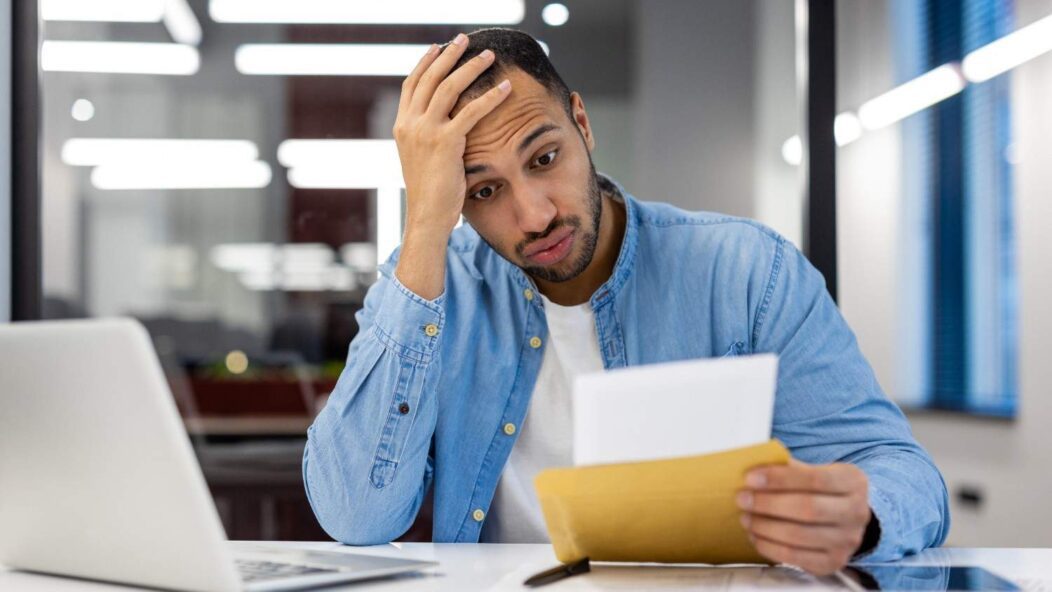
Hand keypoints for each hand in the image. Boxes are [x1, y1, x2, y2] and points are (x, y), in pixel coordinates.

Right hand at [393, 33, 511, 236]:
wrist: (426, 217)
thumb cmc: (430, 194)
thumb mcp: (421, 159)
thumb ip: (427, 137)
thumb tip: (443, 125)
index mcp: (402, 126)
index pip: (412, 84)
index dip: (425, 63)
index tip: (438, 48)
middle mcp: (409, 124)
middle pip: (429, 77)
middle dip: (448, 55)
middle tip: (464, 39)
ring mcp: (425, 131)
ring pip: (449, 87)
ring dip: (471, 67)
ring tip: (488, 56)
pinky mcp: (445, 142)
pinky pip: (471, 111)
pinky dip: (491, 97)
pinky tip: (506, 88)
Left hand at [737, 459, 871, 575]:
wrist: (844, 519)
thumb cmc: (820, 490)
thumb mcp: (813, 471)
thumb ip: (789, 469)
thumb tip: (754, 470)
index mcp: (853, 481)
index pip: (815, 479)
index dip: (780, 479)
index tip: (750, 477)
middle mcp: (857, 512)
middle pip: (808, 509)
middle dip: (768, 504)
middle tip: (742, 498)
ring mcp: (848, 541)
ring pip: (800, 536)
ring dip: (765, 527)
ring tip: (745, 518)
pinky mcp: (833, 562)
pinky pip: (795, 557)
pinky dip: (769, 547)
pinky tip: (755, 536)